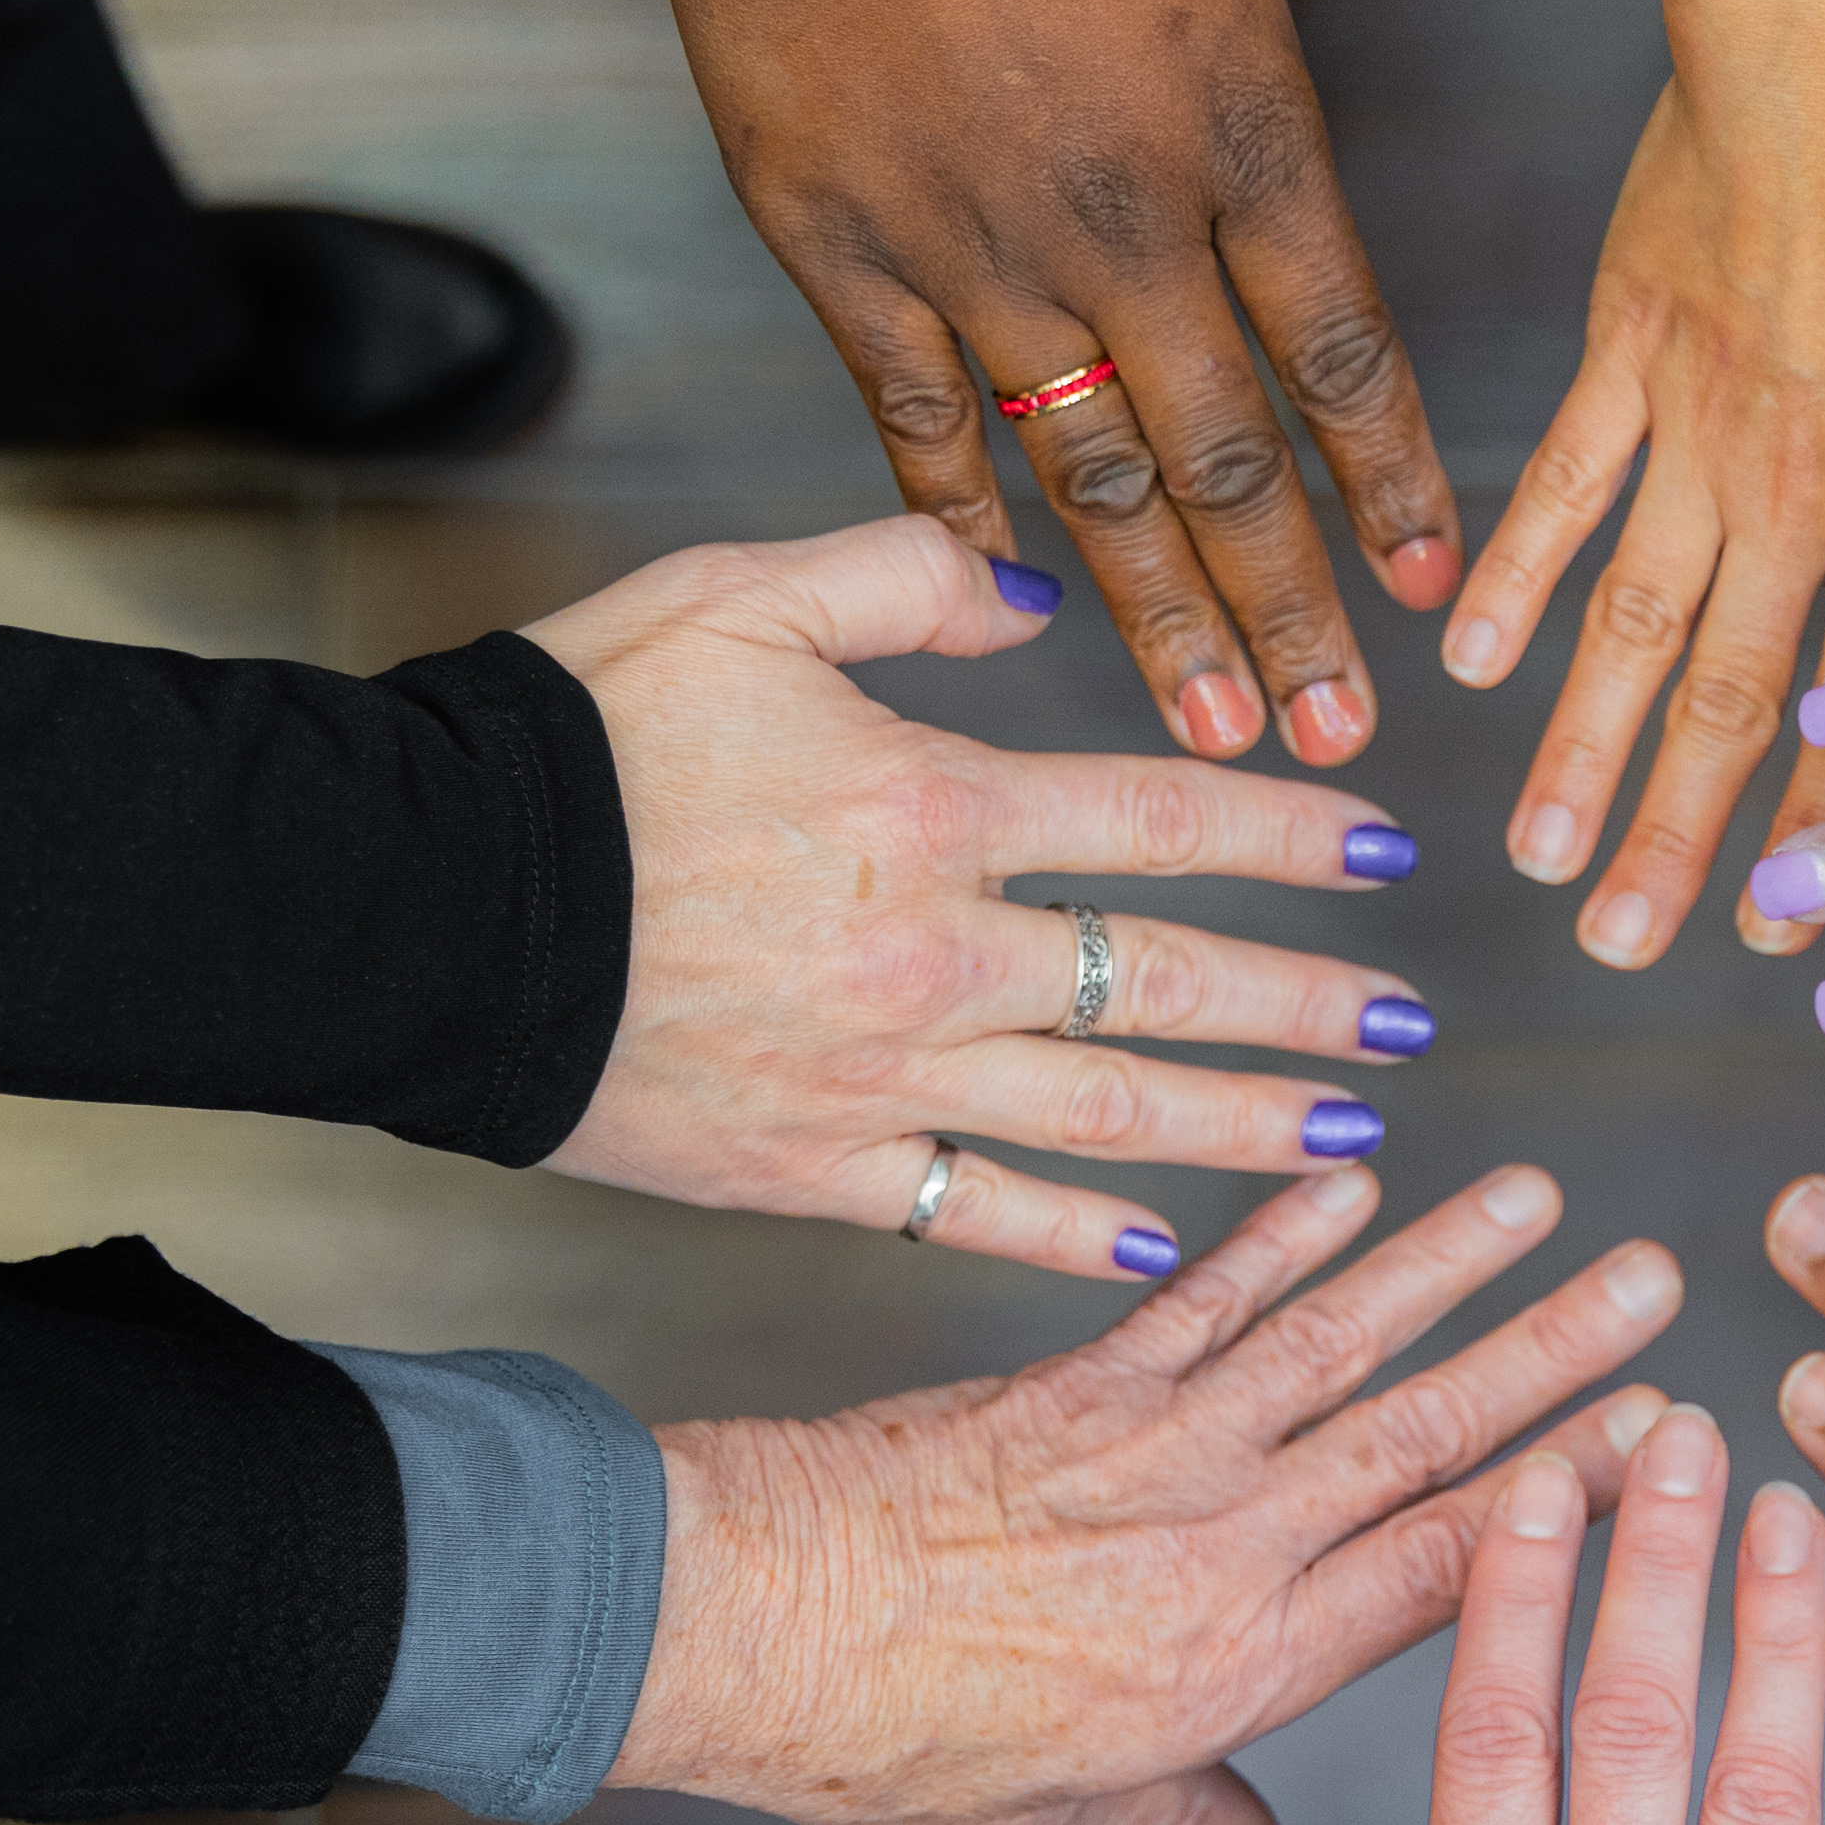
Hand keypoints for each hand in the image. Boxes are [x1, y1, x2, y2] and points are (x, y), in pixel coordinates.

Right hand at [527, 0, 1552, 770]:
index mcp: (1240, 125)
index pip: (1347, 352)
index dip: (1394, 483)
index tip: (1433, 594)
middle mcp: (1121, 222)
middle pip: (1229, 462)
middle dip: (1292, 612)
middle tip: (1336, 742)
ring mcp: (972, 250)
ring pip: (1086, 475)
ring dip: (1154, 617)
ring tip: (1208, 735)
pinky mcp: (839, 246)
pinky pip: (913, 417)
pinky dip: (958, 516)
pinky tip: (1005, 609)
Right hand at [529, 516, 1447, 1278]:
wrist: (414, 905)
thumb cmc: (569, 740)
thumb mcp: (741, 596)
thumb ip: (910, 576)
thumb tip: (1042, 587)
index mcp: (935, 806)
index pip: (1165, 817)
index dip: (1289, 829)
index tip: (1383, 842)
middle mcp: (938, 953)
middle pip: (1174, 982)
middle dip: (1311, 1004)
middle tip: (1410, 1026)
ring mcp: (883, 1075)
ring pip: (1113, 1110)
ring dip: (1247, 1125)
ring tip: (1353, 1139)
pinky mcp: (812, 1168)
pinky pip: (980, 1212)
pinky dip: (1080, 1235)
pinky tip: (1167, 1248)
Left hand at [612, 1159, 1686, 1824]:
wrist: (742, 1627)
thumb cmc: (880, 1736)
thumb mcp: (1051, 1810)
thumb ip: (1181, 1812)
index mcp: (1235, 1665)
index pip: (1446, 1570)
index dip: (1565, 1500)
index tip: (1656, 1442)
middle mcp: (1221, 1545)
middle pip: (1424, 1438)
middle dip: (1553, 1356)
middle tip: (1655, 1284)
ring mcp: (1153, 1449)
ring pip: (1338, 1345)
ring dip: (1449, 1267)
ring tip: (1541, 1200)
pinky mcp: (1076, 1382)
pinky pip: (1205, 1295)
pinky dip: (1285, 1232)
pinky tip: (1354, 1180)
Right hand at [1445, 34, 1824, 969]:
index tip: (1793, 918)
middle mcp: (1795, 493)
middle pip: (1730, 701)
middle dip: (1677, 839)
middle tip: (1626, 951)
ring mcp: (1694, 427)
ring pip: (1629, 625)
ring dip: (1582, 753)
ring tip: (1539, 860)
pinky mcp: (1624, 346)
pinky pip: (1561, 487)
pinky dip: (1512, 579)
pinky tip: (1466, 664)